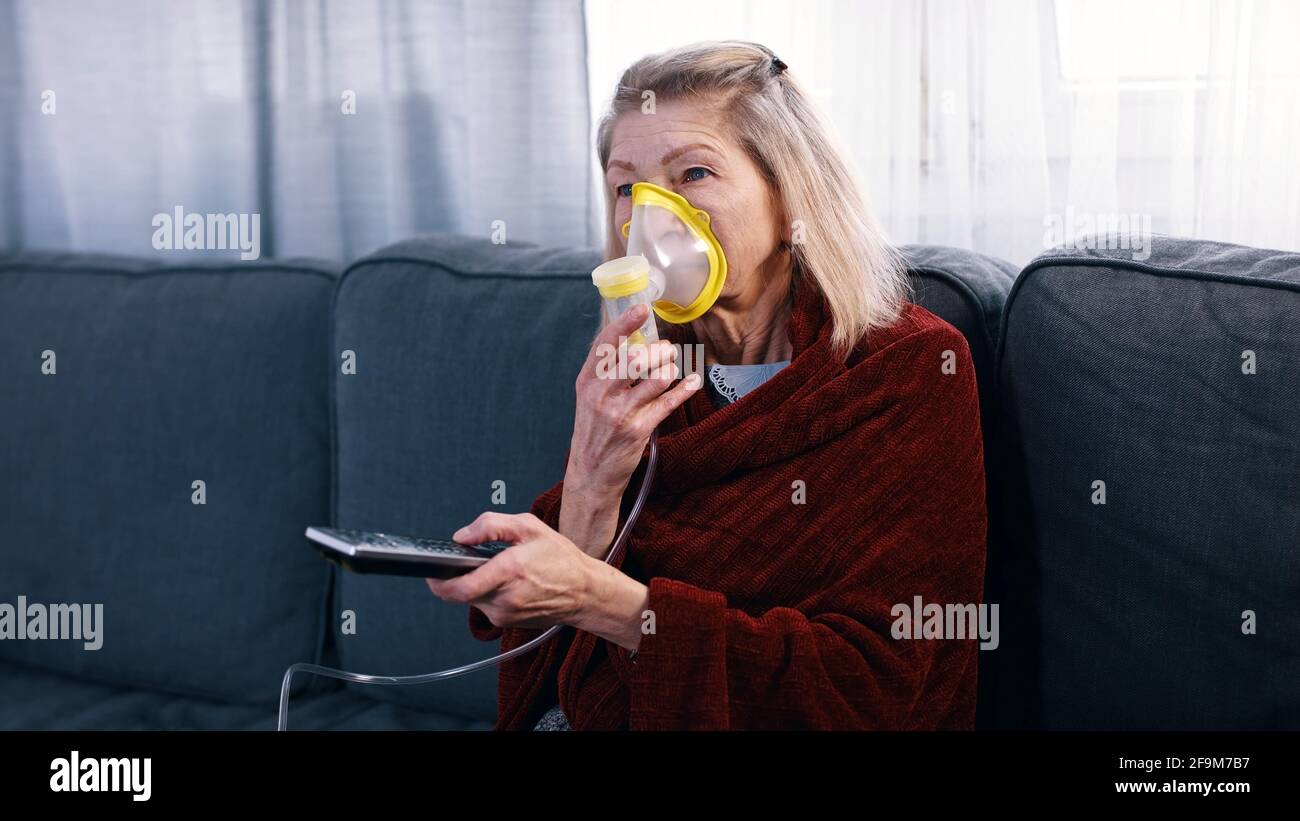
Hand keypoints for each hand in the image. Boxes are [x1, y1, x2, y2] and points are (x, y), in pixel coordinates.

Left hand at [425, 511, 593, 629]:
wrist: (585, 592)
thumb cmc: (561, 560)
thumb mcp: (529, 527)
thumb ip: (490, 526)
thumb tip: (462, 536)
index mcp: (508, 571)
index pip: (458, 587)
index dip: (438, 580)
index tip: (431, 570)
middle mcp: (504, 597)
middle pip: (461, 592)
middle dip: (461, 575)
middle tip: (475, 561)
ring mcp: (505, 614)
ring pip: (473, 598)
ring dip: (478, 584)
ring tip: (502, 570)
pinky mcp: (507, 622)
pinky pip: (486, 605)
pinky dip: (490, 593)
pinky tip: (510, 583)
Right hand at [568, 302, 702, 495]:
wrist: (591, 472)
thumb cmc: (594, 428)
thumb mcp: (590, 396)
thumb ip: (606, 371)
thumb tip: (634, 340)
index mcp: (587, 380)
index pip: (605, 344)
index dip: (625, 323)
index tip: (643, 309)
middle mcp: (601, 394)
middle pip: (636, 357)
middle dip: (658, 350)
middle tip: (667, 350)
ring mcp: (620, 413)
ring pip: (656, 378)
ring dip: (671, 369)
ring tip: (672, 367)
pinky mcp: (638, 429)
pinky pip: (668, 403)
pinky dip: (685, 390)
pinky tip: (693, 382)